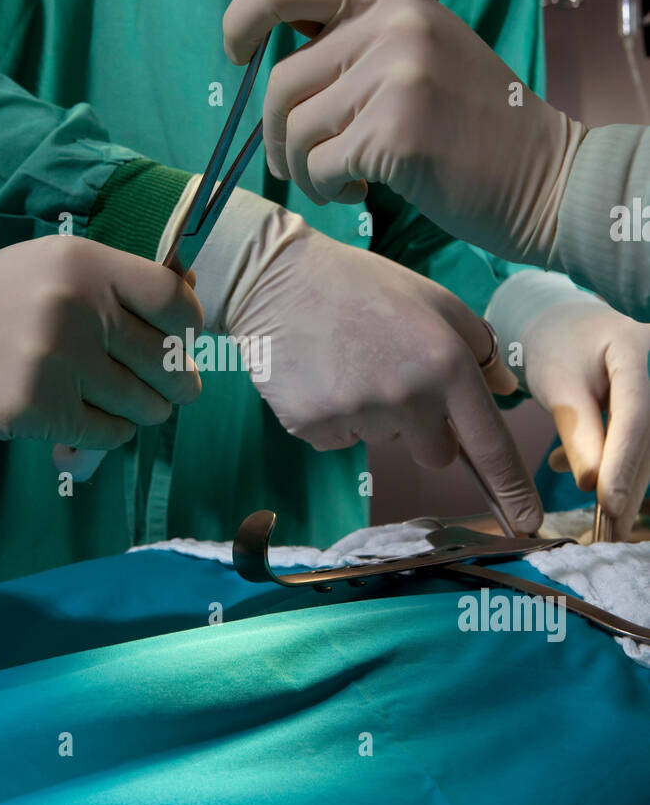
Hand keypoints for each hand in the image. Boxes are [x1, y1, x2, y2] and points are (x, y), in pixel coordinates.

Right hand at [0, 235, 202, 449]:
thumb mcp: (47, 267)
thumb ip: (114, 280)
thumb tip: (191, 295)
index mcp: (83, 262)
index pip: (175, 300)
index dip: (188, 327)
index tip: (180, 342)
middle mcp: (76, 306)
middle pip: (170, 362)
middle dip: (176, 383)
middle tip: (167, 389)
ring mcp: (58, 361)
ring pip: (147, 405)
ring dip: (142, 411)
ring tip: (116, 401)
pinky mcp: (40, 410)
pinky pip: (111, 434)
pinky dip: (107, 433)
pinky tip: (83, 418)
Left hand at [222, 0, 584, 265]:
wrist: (545, 177)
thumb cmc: (473, 127)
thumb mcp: (421, 54)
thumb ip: (356, 45)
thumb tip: (269, 61)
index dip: (241, 19)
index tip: (236, 55)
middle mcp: (393, 26)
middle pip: (280, 81)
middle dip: (275, 135)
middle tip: (299, 165)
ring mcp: (396, 77)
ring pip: (294, 130)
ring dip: (303, 170)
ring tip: (340, 181)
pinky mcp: (396, 133)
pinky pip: (319, 167)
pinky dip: (327, 190)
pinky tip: (361, 192)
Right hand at [223, 223, 542, 533]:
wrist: (278, 281)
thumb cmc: (364, 286)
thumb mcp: (435, 301)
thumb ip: (479, 347)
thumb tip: (506, 390)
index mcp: (447, 364)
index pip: (489, 444)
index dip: (512, 488)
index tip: (527, 522)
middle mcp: (407, 397)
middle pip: (436, 453)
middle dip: (424, 429)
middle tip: (393, 374)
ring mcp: (358, 415)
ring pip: (384, 441)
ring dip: (375, 415)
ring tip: (350, 362)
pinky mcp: (315, 427)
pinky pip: (340, 440)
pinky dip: (335, 416)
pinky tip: (321, 375)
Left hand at [523, 297, 649, 538]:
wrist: (568, 327)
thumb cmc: (559, 348)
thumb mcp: (558, 384)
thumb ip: (576, 430)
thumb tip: (592, 485)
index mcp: (634, 347)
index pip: (635, 414)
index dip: (622, 463)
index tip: (608, 504)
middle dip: (628, 485)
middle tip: (610, 530)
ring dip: (626, 484)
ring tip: (603, 521)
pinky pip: (646, 443)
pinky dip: (621, 468)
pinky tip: (591, 483)